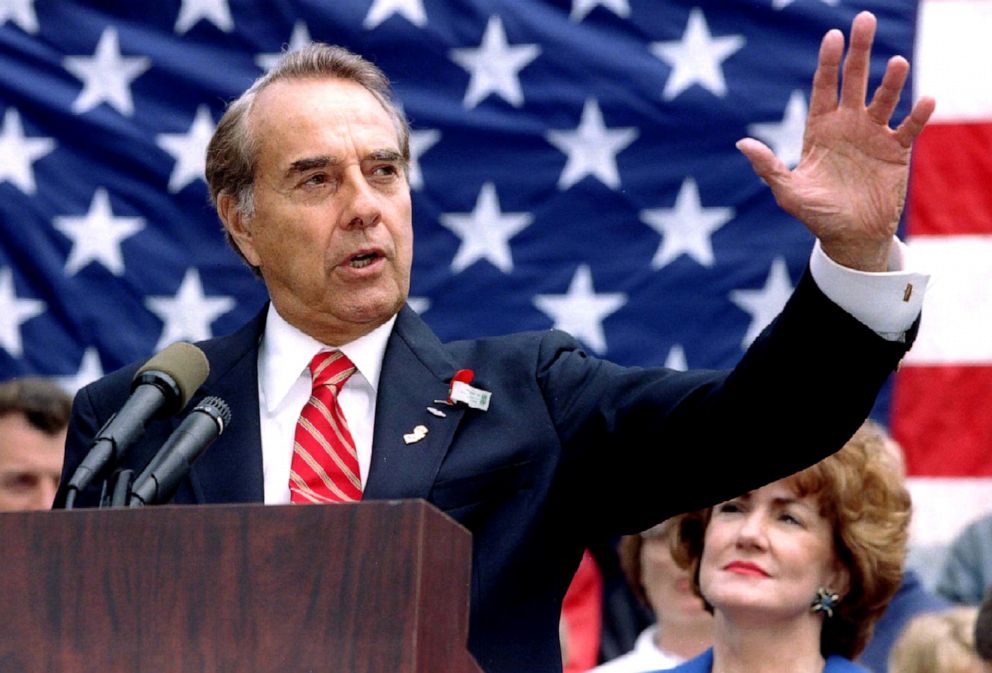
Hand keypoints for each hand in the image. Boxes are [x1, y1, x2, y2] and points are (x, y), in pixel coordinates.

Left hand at [736, 11, 935, 271]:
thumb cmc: (815, 214)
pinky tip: (925, 101)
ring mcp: (873, 136)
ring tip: (897, 63)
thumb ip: (768, 166)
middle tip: (864, 21)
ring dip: (892, 81)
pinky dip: (917, 115)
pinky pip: (909, 128)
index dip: (827, 63)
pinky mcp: (896, 152)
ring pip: (884, 100)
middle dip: (859, 52)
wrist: (849, 237)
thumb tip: (742, 142)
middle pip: (854, 81)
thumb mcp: (788, 192)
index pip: (824, 88)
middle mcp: (847, 126)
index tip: (832, 36)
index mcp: (820, 130)